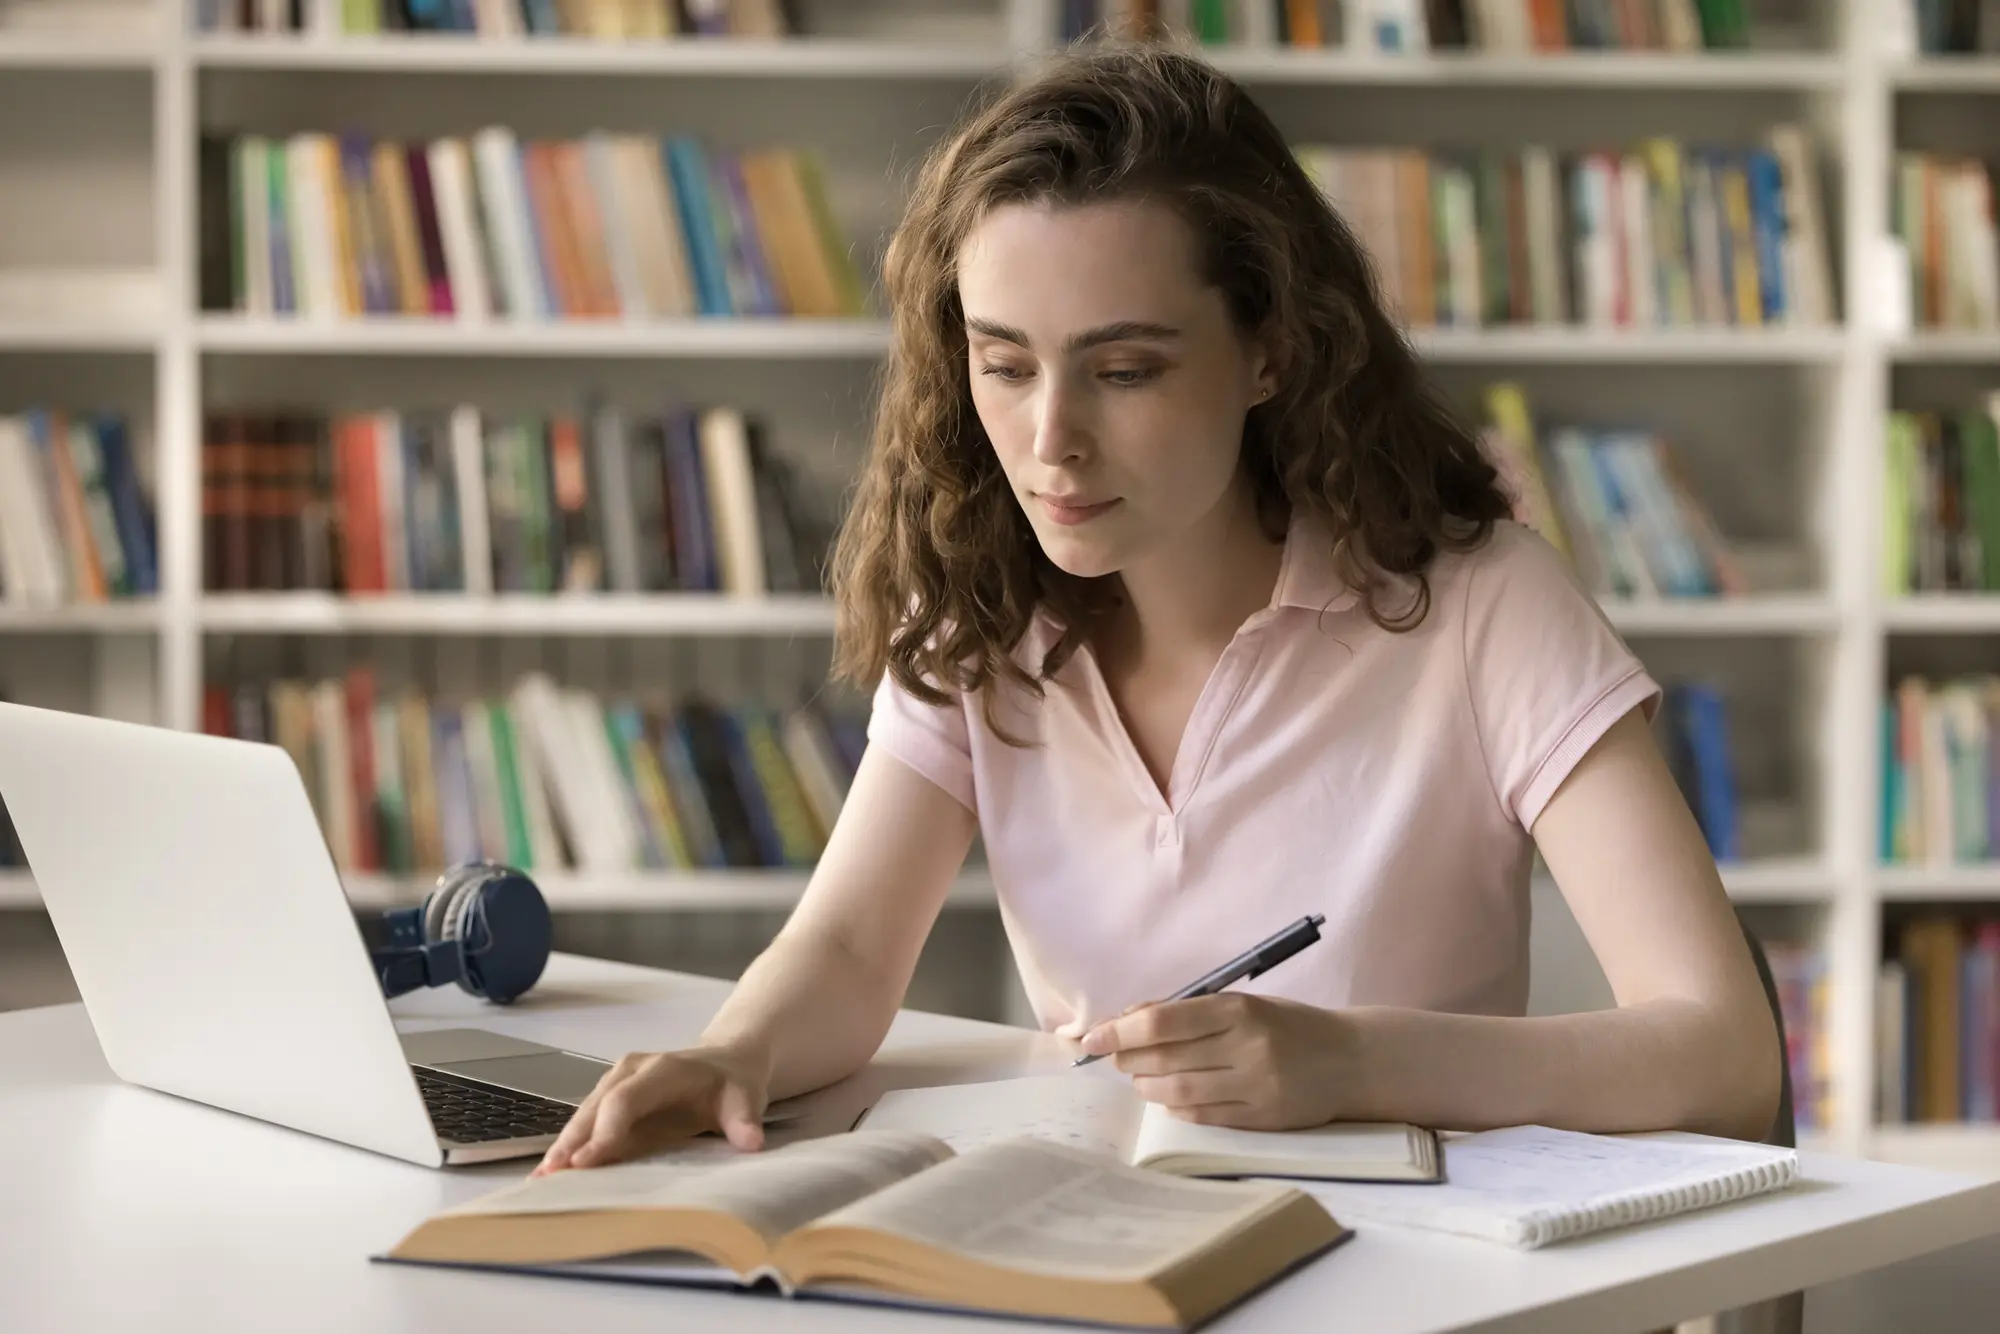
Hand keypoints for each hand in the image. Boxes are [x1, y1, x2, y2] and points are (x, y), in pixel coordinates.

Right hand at [532, 1043, 770, 1175]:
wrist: (725, 1062)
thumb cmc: (732, 1083)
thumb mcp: (746, 1097)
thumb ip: (744, 1119)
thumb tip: (750, 1143)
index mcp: (663, 1069)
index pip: (626, 1100)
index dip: (605, 1130)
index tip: (587, 1162)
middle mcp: (632, 1071)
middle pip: (595, 1107)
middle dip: (572, 1142)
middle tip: (551, 1177)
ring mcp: (616, 1083)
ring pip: (584, 1115)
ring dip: (563, 1146)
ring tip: (540, 1181)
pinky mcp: (610, 1100)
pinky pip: (586, 1123)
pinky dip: (569, 1147)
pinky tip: (551, 1174)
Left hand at [1076, 992, 1353, 1130]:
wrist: (1352, 1060)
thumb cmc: (1289, 1026)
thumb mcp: (1244, 1004)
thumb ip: (1189, 1012)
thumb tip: (1128, 1018)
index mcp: (1239, 1010)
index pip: (1162, 1022)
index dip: (1119, 1031)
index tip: (1091, 1039)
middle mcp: (1247, 1048)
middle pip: (1164, 1059)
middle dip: (1128, 1060)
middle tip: (1115, 1059)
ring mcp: (1256, 1087)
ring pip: (1177, 1093)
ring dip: (1147, 1086)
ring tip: (1141, 1078)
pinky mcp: (1264, 1119)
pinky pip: (1203, 1118)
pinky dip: (1177, 1109)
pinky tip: (1171, 1099)